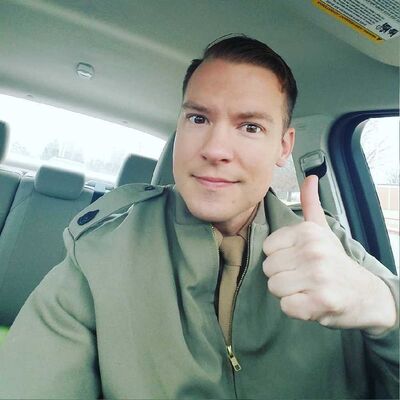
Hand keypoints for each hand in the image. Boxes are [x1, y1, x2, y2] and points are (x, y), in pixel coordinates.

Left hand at [263, 175, 395, 334]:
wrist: (366, 294)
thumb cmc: (336, 261)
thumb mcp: (323, 229)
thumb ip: (310, 204)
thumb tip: (310, 176)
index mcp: (308, 232)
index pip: (268, 249)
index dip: (280, 258)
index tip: (299, 260)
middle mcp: (312, 251)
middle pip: (269, 269)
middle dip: (283, 276)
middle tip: (304, 277)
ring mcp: (317, 277)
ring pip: (274, 287)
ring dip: (288, 293)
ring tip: (307, 288)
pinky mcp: (319, 302)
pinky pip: (286, 306)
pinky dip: (296, 309)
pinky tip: (311, 302)